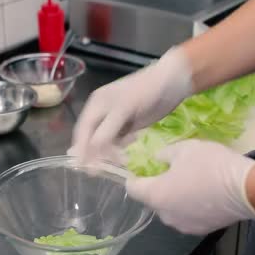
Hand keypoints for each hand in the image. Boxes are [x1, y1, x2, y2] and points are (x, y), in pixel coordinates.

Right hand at [71, 47, 192, 160]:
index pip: (84, 131)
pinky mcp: (129, 126)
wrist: (171, 82)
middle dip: (93, 153)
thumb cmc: (146, 90)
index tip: (86, 167)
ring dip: (107, 153)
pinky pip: (119, 141)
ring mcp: (116, 119)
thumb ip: (107, 129)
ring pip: (105, 141)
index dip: (83, 148)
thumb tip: (92, 150)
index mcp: (96, 104)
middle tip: (96, 172)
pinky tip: (125, 156)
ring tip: (114, 164)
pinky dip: (119, 149)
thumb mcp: (123, 108)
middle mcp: (102, 112)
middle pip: (91, 137)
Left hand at [126, 140, 254, 234]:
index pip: (133, 188)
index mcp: (156, 196)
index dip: (134, 176)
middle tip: (170, 170)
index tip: (140, 167)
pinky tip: (202, 192)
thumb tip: (157, 159)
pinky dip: (189, 205)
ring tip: (189, 181)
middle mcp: (165, 216)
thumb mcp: (184, 149)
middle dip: (157, 185)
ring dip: (174, 196)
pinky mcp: (201, 230)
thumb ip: (164, 155)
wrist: (248, 189)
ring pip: (170, 208)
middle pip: (152, 200)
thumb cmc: (211, 165)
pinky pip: (186, 215)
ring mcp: (183, 225)